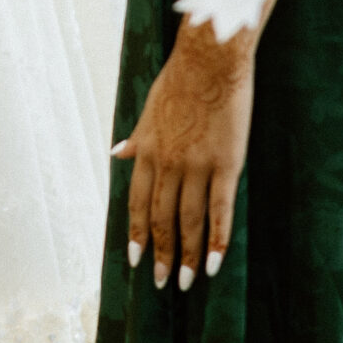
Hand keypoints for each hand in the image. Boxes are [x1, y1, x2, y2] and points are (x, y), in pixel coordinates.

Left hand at [114, 17, 254, 287]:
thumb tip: (116, 153)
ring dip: (186, 255)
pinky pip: (220, 211)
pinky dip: (218, 240)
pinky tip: (215, 263)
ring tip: (186, 281)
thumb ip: (136, 138)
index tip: (135, 261)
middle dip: (160, 254)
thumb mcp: (149, 110)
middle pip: (162, 219)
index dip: (137, 234)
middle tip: (161, 282)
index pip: (138, 203)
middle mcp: (169, 164)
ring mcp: (198, 166)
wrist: (210, 60)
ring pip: (189, 221)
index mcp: (148, 151)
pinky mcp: (226, 165)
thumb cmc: (180, 80)